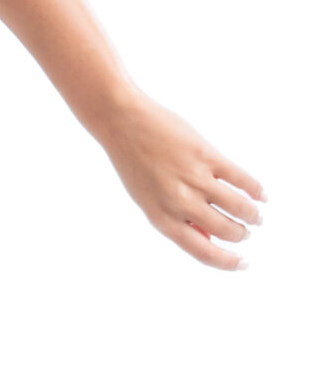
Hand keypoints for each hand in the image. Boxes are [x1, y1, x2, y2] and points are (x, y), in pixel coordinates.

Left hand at [96, 89, 265, 269]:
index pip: (203, 251)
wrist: (122, 122)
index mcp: (162, 218)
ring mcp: (195, 178)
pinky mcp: (207, 155)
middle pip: (226, 230)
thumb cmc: (134, 163)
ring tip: (256, 216)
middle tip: (247, 231)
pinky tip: (262, 195)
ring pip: (239, 206)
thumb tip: (210, 241)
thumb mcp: (147, 200)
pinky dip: (256, 189)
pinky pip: (241, 178)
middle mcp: (179, 202)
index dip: (228, 262)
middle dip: (241, 234)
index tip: (243, 263)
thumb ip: (175, 221)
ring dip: (252, 215)